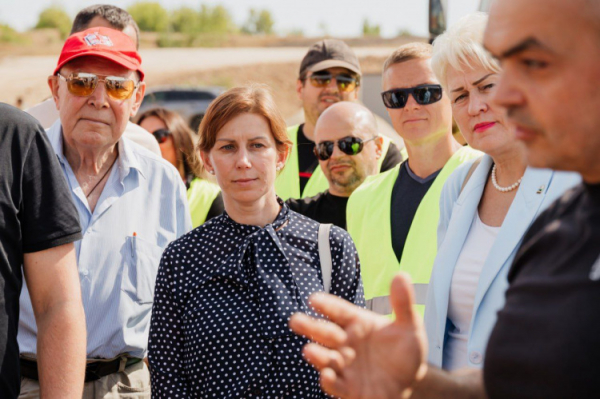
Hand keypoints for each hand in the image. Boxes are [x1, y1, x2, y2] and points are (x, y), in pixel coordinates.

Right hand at [289, 273, 427, 398]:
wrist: (411, 382)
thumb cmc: (405, 351)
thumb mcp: (409, 327)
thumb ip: (403, 303)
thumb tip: (401, 275)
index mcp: (357, 323)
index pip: (339, 311)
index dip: (327, 305)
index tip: (313, 299)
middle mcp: (346, 342)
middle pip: (324, 332)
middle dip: (309, 326)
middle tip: (295, 320)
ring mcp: (345, 365)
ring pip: (325, 358)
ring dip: (316, 354)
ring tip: (308, 350)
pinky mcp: (348, 388)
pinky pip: (336, 386)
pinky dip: (329, 381)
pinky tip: (327, 375)